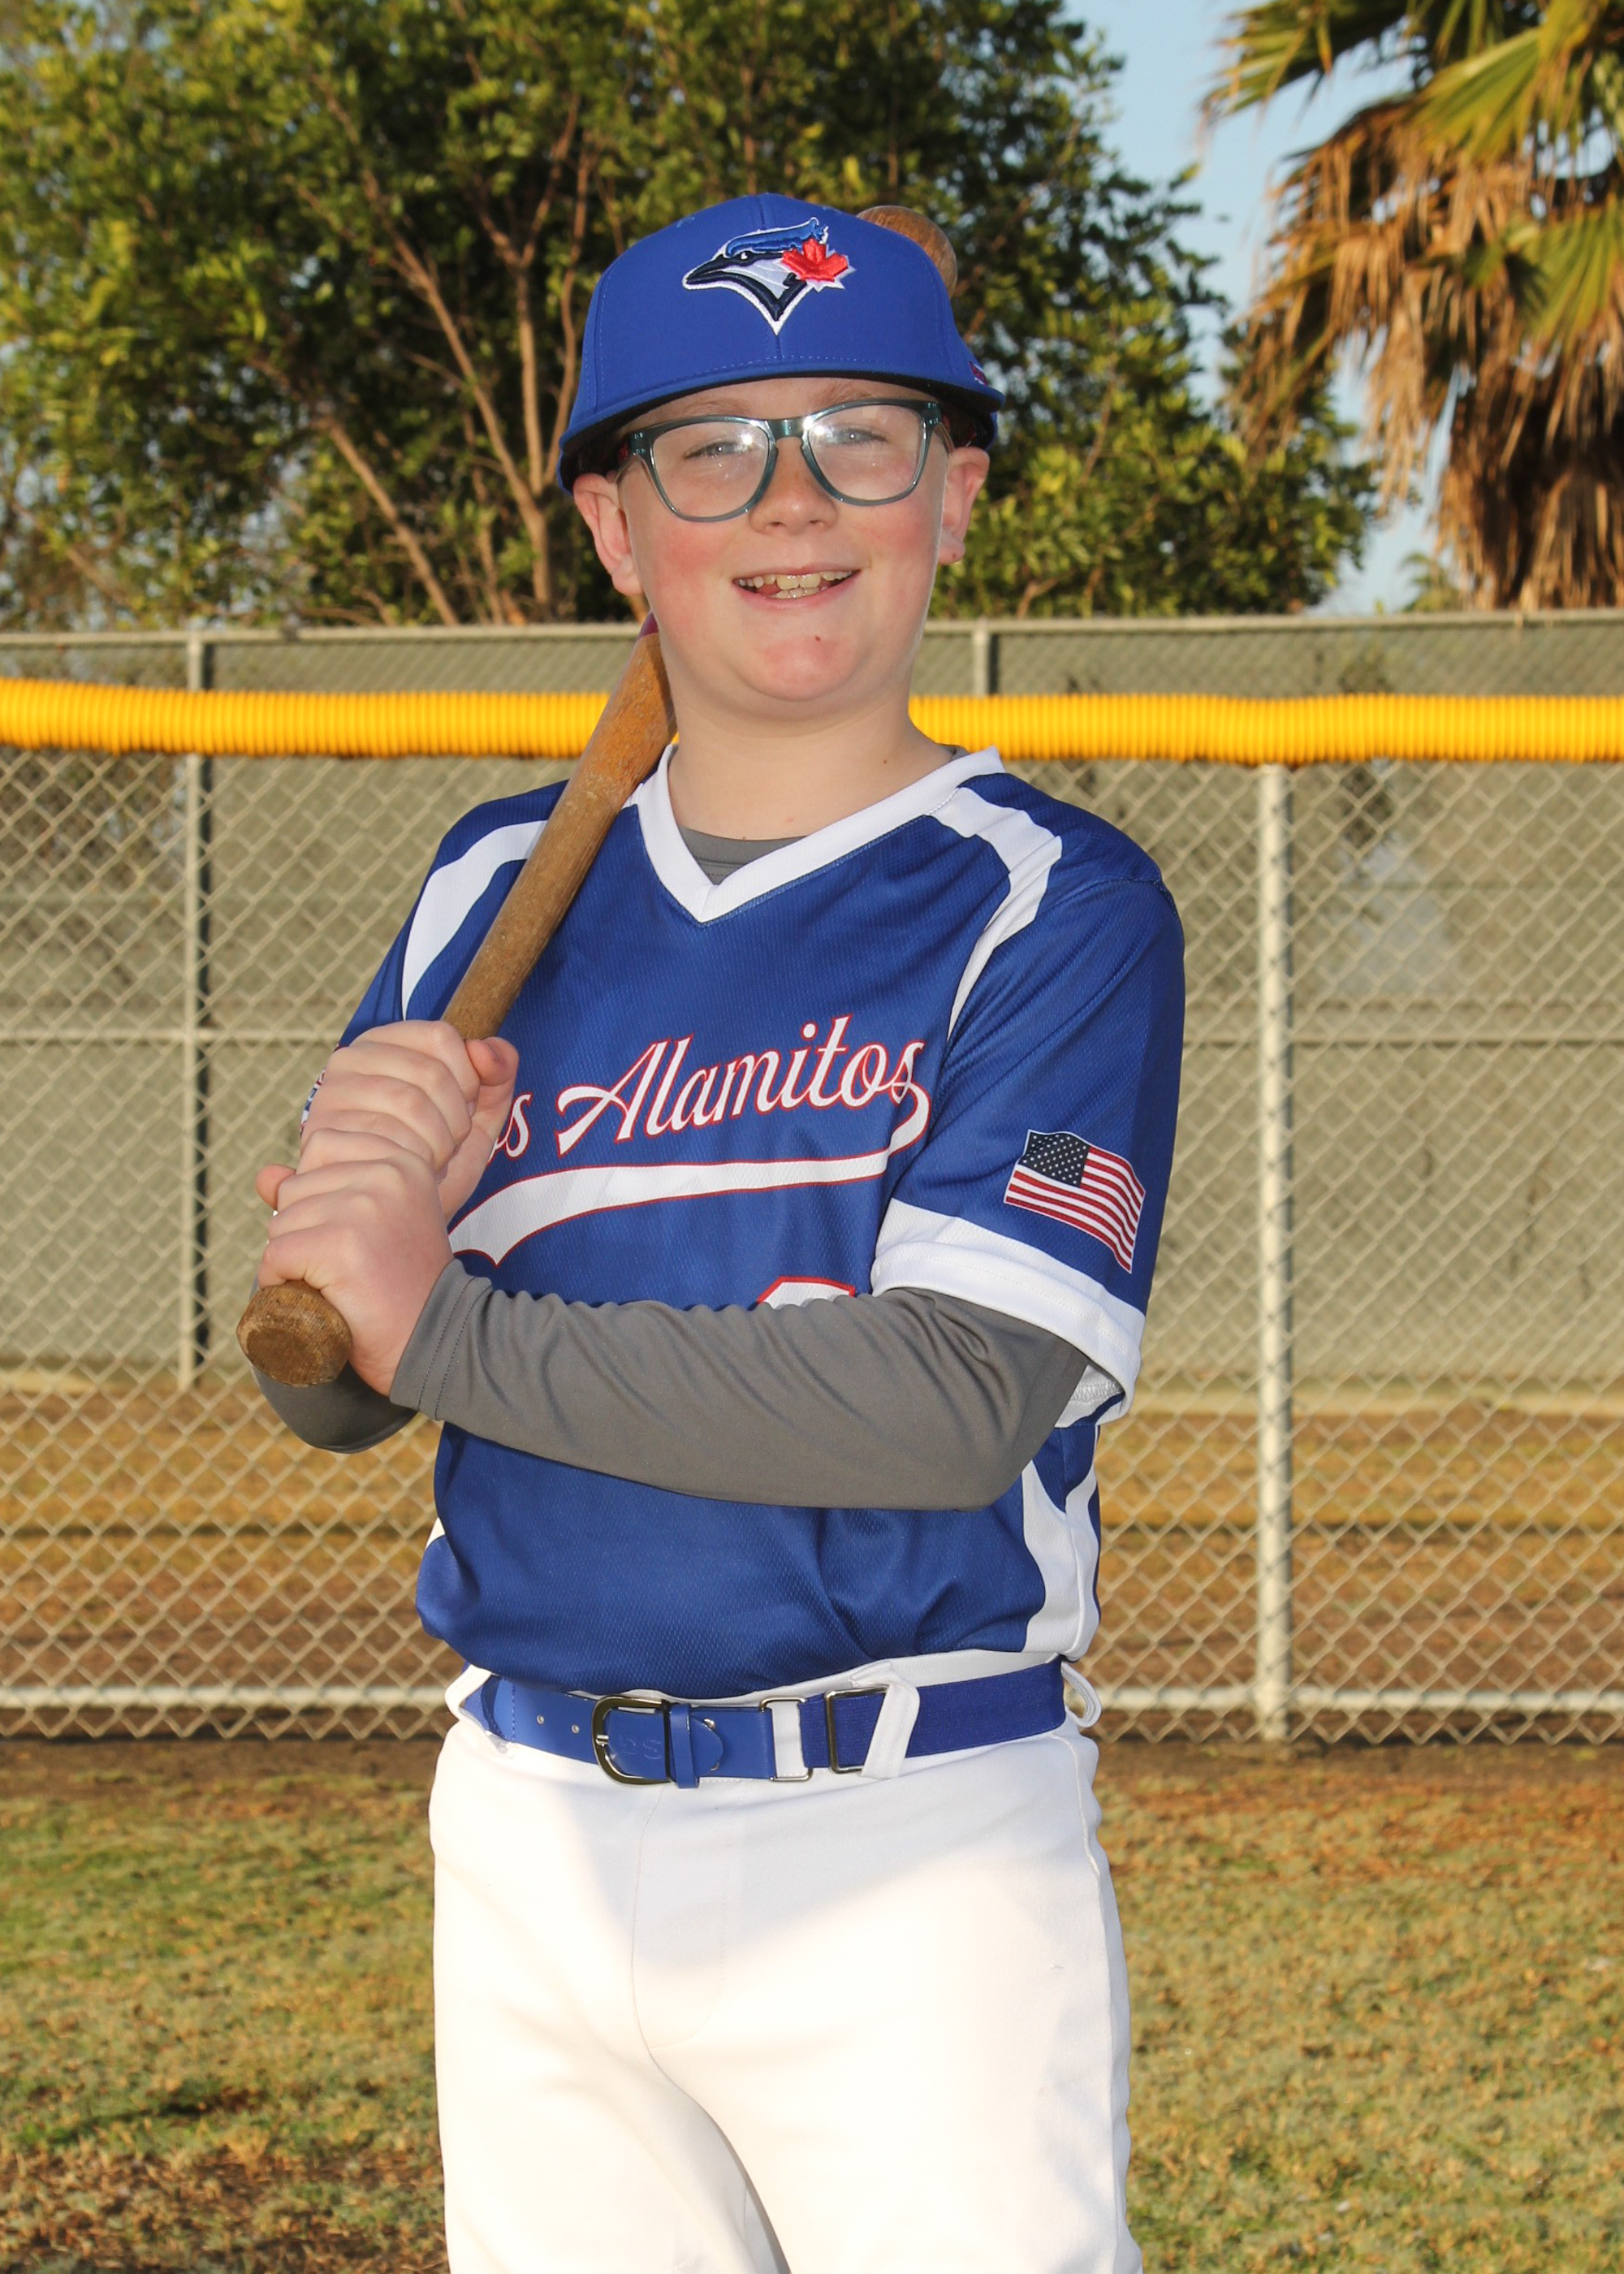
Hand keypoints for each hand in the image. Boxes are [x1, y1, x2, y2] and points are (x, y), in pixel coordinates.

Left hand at [255, 1142, 451, 1395]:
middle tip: (346, 1265)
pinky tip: (314, 1296)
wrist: (436, 1340)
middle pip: (295, 1188)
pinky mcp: (341, 1245)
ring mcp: (364, 1207)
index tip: (353, 1232)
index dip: (318, 1194)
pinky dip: (281, 1283)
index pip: (321, 1144)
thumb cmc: (402, 1283)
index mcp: (402, 1161)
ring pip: (281, 1223)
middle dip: (303, 1230)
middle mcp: (386, 1174)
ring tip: (336, 1282)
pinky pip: (276, 1255)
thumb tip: (264, 1176)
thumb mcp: (371, 1221)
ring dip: (293, 1260)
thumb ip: (320, 1188)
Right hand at [266, 1023, 518, 1222]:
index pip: (441, 1037)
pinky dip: (412, 1164)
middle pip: (430, 1073)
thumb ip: (497, 1074)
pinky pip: (384, 1139)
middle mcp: (349, 1059)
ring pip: (410, 1102)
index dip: (468, 1080)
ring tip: (431, 1162)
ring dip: (437, 1144)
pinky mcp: (321, 1136)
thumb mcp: (478, 1115)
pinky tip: (408, 1175)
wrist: (397, 1217)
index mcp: (386, 1043)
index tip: (463, 1110)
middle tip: (448, 1146)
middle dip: (456, 1120)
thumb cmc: (435, 1160)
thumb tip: (484, 1048)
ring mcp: (330, 1096)